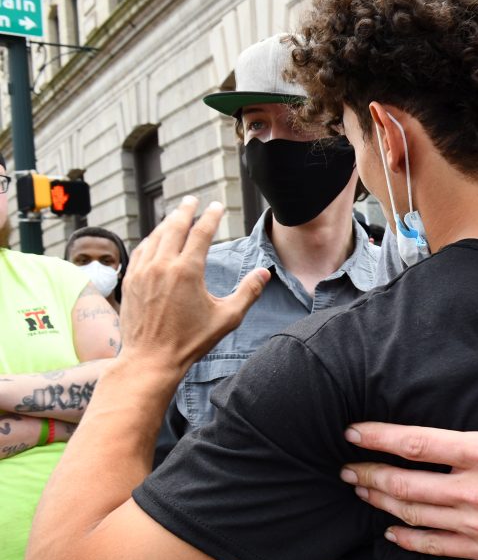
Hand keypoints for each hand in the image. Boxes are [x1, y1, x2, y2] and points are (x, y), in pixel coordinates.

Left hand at [120, 197, 267, 375]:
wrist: (151, 358)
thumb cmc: (191, 341)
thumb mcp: (227, 318)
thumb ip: (248, 292)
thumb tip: (265, 272)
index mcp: (188, 271)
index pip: (201, 233)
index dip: (211, 216)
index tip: (217, 206)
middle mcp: (162, 265)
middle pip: (174, 227)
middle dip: (185, 211)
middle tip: (192, 200)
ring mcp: (143, 272)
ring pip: (155, 237)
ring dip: (167, 223)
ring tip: (175, 215)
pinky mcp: (131, 281)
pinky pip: (140, 251)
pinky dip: (150, 240)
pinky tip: (154, 239)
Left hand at [341, 340, 477, 559]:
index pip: (419, 443)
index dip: (379, 437)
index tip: (352, 431)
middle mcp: (477, 491)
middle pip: (405, 484)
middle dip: (368, 473)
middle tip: (344, 466)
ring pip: (414, 515)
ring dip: (381, 503)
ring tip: (360, 490)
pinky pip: (435, 547)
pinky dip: (408, 539)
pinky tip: (391, 532)